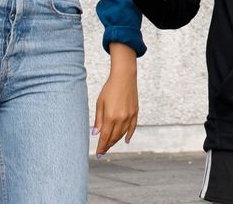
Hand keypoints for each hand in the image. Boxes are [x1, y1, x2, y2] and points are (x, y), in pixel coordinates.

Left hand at [93, 42, 138, 157]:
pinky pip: (132, 128)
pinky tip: (126, 140)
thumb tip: (96, 133)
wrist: (124, 77)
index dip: (101, 147)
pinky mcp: (135, 113)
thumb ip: (98, 119)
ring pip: (122, 134)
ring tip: (110, 145)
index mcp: (110, 116)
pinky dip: (129, 135)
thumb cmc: (109, 88)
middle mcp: (121, 119)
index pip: (105, 137)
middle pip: (113, 137)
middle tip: (102, 152)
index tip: (98, 154)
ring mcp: (129, 116)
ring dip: (116, 141)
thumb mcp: (100, 103)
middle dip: (107, 146)